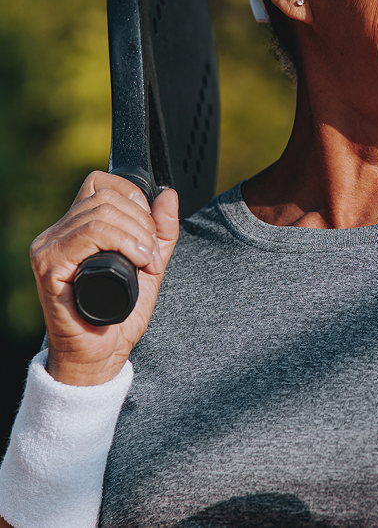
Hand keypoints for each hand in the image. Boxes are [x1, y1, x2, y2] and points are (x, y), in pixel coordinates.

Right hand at [29, 171, 178, 385]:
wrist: (102, 354)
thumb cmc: (120, 312)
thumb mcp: (150, 263)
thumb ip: (162, 231)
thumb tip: (169, 194)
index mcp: (77, 227)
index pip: (100, 183)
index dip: (132, 196)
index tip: (149, 228)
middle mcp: (58, 233)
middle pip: (107, 197)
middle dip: (142, 222)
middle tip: (152, 254)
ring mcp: (49, 248)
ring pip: (101, 213)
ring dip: (137, 235)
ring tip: (146, 262)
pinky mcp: (49, 266)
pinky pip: (88, 234)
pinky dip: (122, 243)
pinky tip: (136, 263)